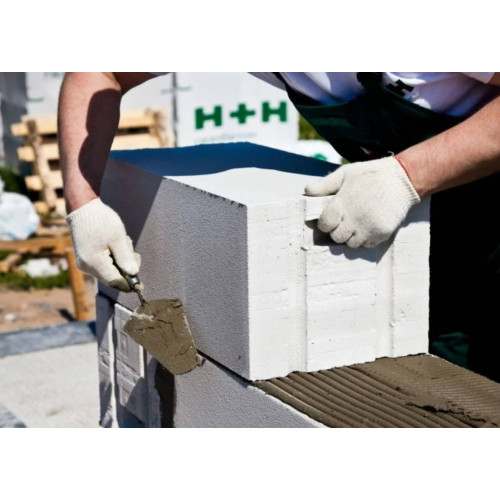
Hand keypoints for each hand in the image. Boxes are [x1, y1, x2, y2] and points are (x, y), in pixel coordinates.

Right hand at [66, 198, 139, 290]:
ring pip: (110, 271)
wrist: (83, 207)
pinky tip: (114, 244)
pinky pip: (104, 265)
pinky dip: (113, 257)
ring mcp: (85, 264)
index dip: (129, 283)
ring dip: (120, 260)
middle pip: (113, 277)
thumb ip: (126, 258)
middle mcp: (86, 267)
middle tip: (131, 250)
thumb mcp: (118, 238)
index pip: (115, 282)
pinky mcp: (86, 259)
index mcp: (94, 262)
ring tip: (120, 242)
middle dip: (126, 267)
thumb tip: (134, 274)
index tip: (141, 283)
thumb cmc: (101, 220)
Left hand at [304, 156, 420, 247]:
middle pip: (336, 237)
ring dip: (351, 237)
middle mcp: (354, 218)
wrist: (403, 178)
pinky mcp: (382, 232)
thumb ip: (325, 184)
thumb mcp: (345, 174)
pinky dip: (365, 239)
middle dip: (337, 231)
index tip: (330, 219)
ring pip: (351, 244)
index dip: (325, 223)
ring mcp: (369, 227)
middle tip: (344, 222)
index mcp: (342, 203)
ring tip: (356, 225)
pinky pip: (367, 245)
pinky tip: (368, 227)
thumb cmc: (370, 174)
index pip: (325, 225)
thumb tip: (306, 191)